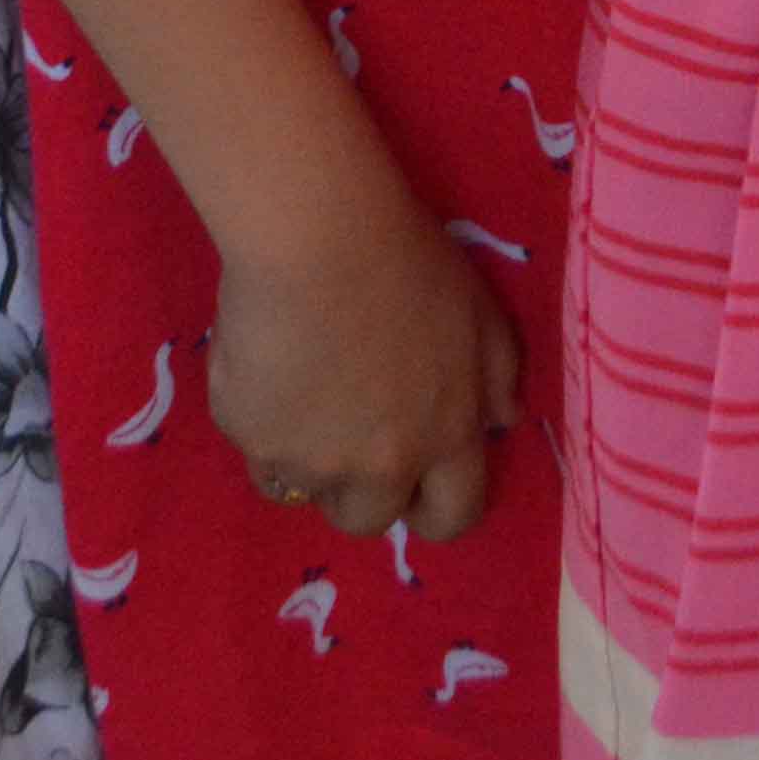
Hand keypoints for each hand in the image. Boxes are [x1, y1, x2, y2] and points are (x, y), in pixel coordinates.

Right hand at [213, 210, 521, 542]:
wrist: (316, 240)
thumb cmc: (408, 262)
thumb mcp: (480, 311)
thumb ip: (499, 374)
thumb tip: (505, 420)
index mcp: (446, 438)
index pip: (452, 516)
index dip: (432, 507)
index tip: (415, 486)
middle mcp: (381, 468)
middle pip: (368, 520)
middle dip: (360, 491)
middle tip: (348, 434)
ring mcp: (312, 461)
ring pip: (305, 489)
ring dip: (308, 459)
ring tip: (304, 394)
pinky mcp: (253, 440)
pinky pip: (257, 452)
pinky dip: (262, 427)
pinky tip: (267, 371)